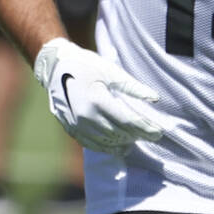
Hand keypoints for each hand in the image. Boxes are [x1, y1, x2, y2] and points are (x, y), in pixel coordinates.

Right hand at [33, 38, 162, 154]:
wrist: (55, 67)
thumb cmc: (86, 65)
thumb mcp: (111, 71)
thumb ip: (133, 87)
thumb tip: (155, 98)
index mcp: (97, 100)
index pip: (128, 121)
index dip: (145, 128)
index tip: (159, 132)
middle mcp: (86, 117)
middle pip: (119, 134)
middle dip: (138, 136)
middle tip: (153, 136)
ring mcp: (76, 125)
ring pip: (106, 142)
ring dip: (124, 143)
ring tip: (138, 140)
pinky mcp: (70, 129)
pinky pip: (91, 144)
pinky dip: (107, 147)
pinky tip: (119, 147)